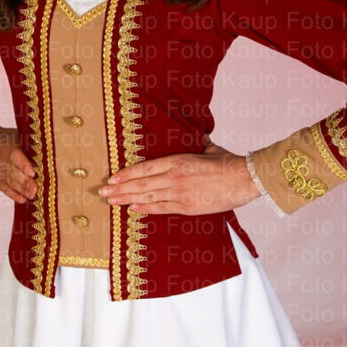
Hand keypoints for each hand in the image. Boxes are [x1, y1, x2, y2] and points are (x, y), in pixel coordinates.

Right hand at [0, 121, 37, 203]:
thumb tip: (47, 152)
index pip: (16, 158)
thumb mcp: (16, 136)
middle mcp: (2, 162)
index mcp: (8, 149)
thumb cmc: (5, 139)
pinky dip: (14, 195)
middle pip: (14, 174)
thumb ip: (28, 145)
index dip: (24, 166)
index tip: (32, 173)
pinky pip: (6, 189)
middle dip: (26, 182)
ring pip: (11, 183)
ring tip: (33, 195)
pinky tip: (23, 199)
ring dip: (23, 190)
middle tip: (36, 189)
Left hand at [98, 140, 260, 215]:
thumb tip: (199, 138)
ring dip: (127, 199)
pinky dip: (146, 208)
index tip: (112, 178)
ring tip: (112, 202)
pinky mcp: (187, 206)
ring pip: (147, 197)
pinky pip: (161, 208)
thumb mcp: (209, 149)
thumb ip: (198, 145)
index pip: (144, 168)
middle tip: (103, 193)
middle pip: (140, 183)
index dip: (126, 174)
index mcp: (177, 160)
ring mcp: (179, 193)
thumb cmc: (228, 163)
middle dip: (120, 188)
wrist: (243, 179)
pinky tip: (133, 209)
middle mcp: (174, 177)